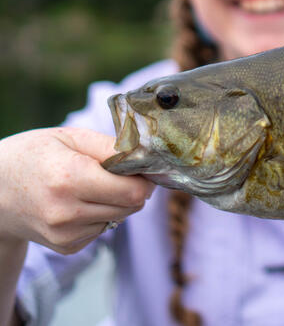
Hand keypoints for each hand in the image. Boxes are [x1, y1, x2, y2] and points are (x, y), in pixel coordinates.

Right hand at [0, 127, 153, 253]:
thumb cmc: (34, 156)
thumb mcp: (70, 137)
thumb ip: (112, 147)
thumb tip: (149, 158)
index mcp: (69, 178)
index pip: (133, 191)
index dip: (145, 179)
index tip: (141, 168)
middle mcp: (66, 212)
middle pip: (131, 206)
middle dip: (133, 189)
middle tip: (116, 173)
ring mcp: (65, 234)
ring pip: (120, 218)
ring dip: (115, 202)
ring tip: (88, 186)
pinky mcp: (66, 247)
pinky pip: (104, 230)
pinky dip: (100, 215)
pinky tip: (78, 203)